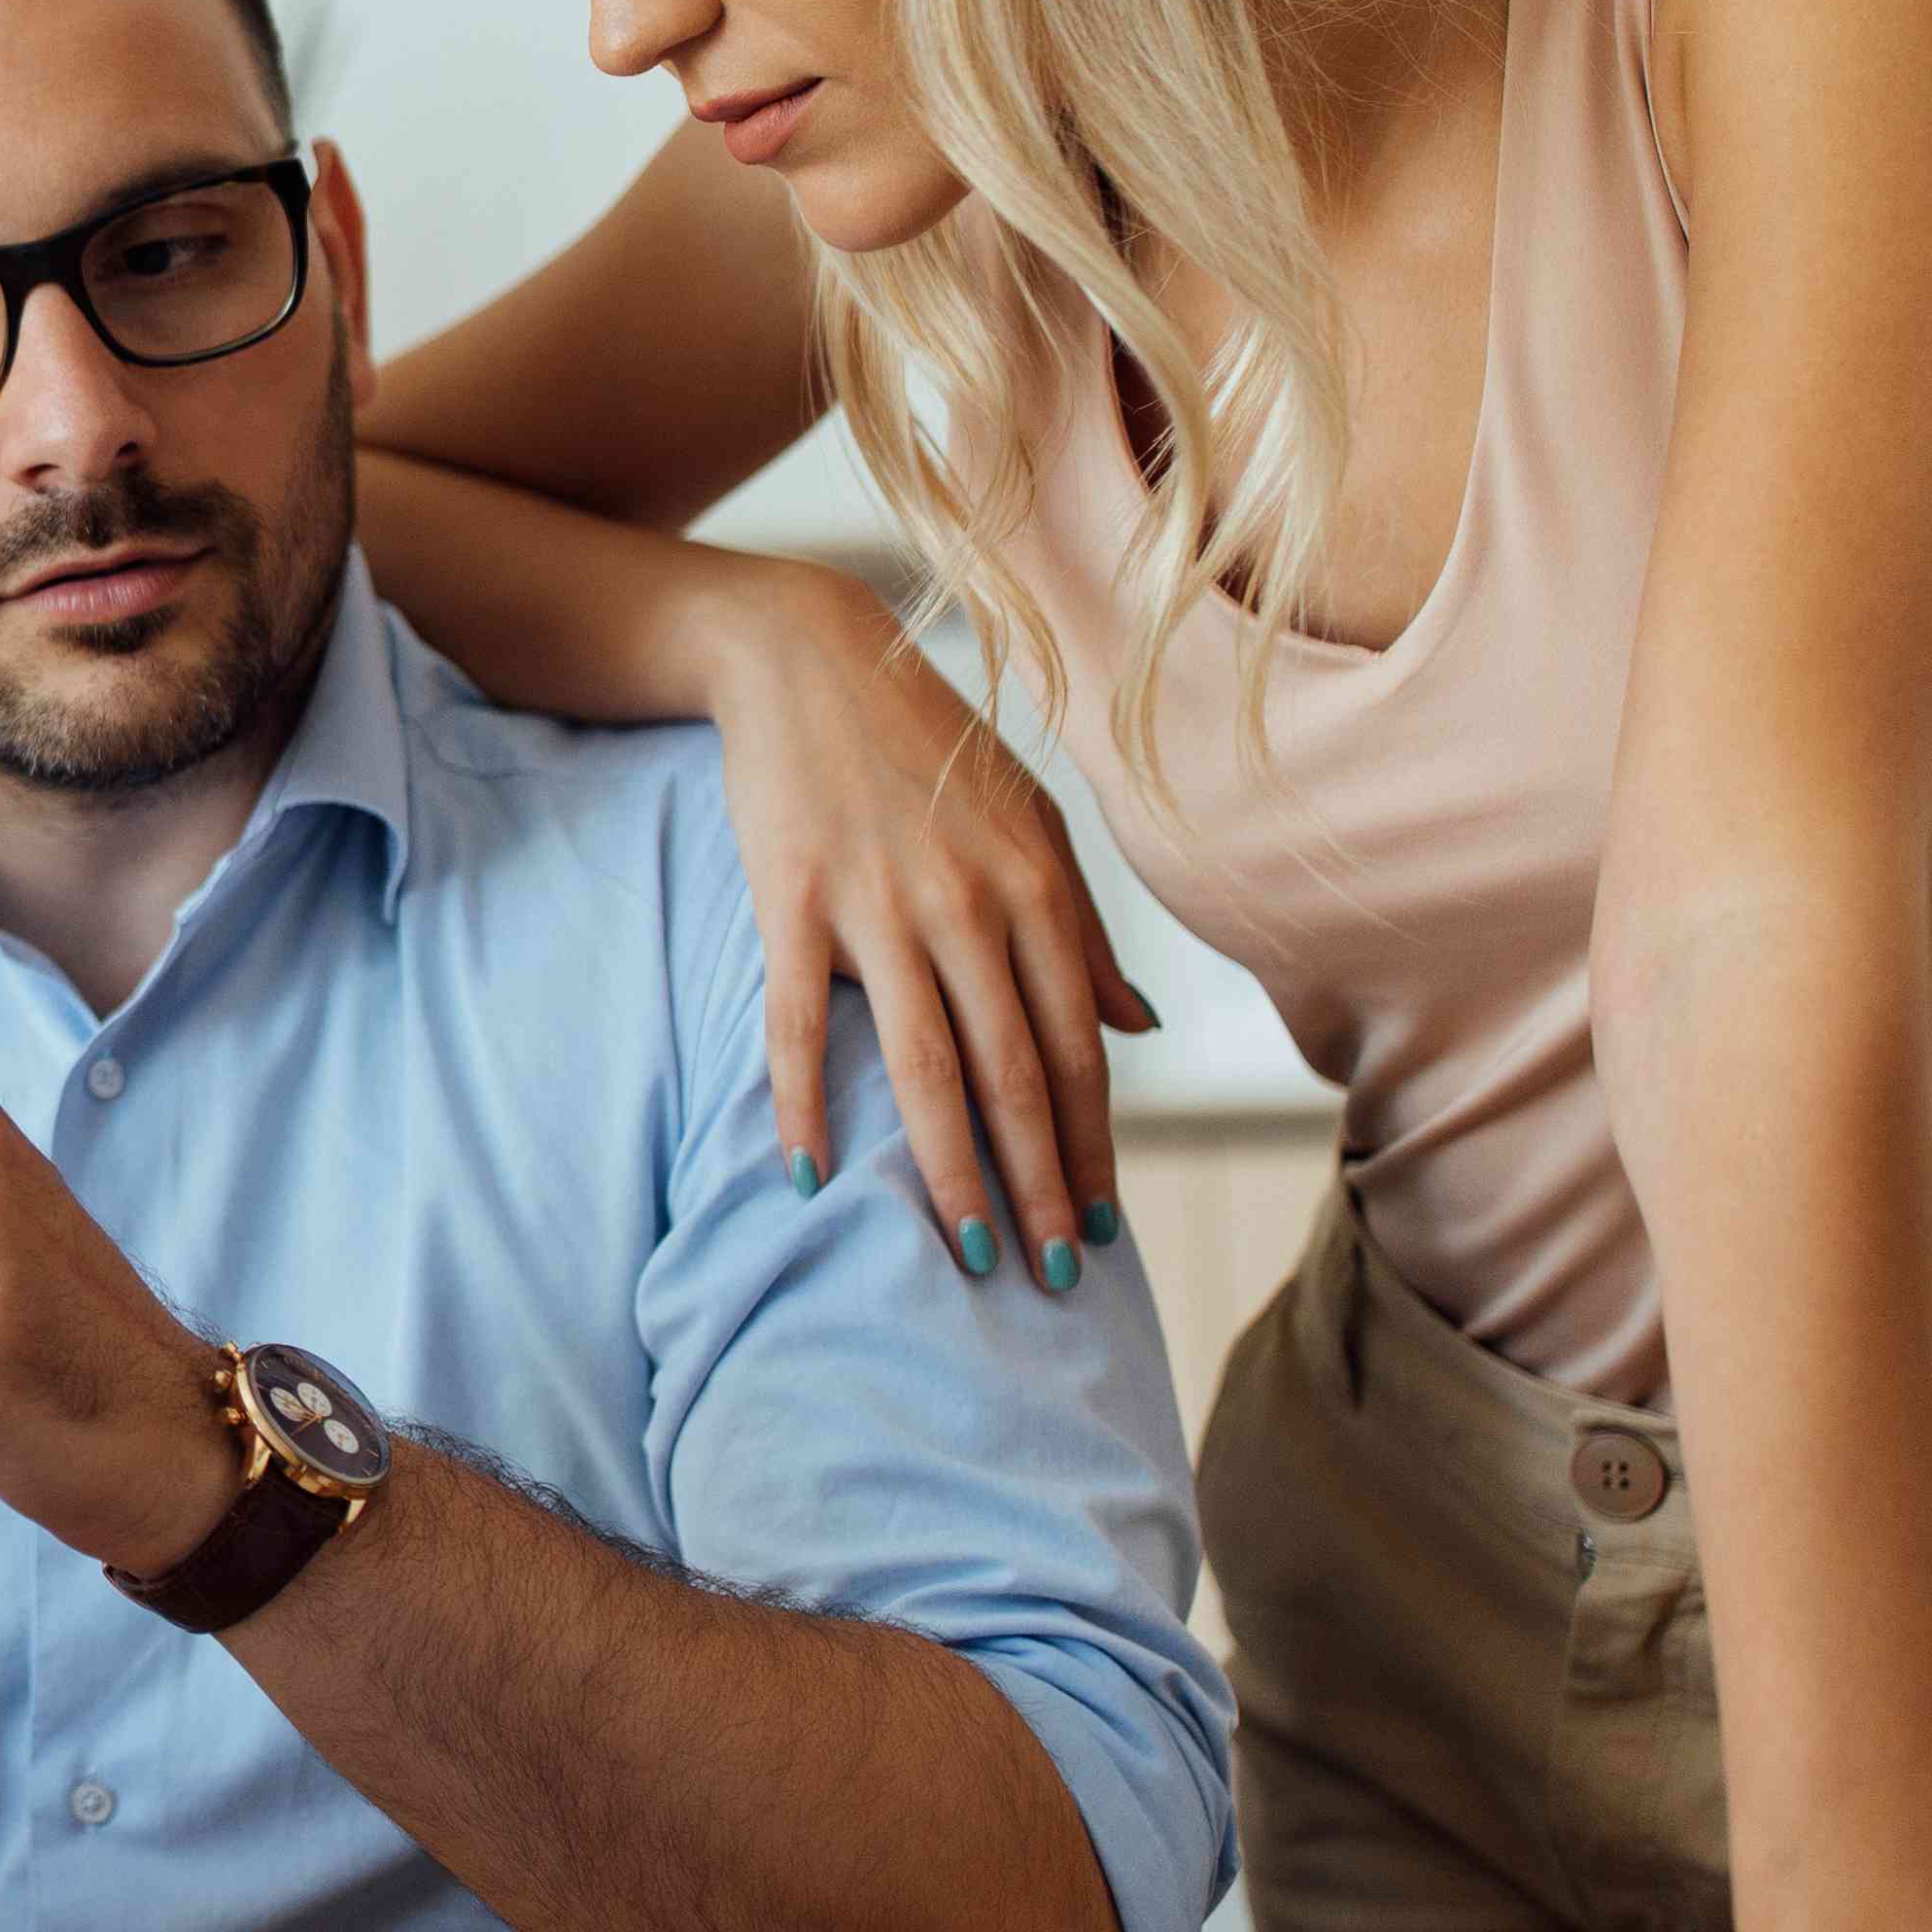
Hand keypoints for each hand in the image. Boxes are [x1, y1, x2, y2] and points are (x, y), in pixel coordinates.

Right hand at [686, 556, 1153, 1283]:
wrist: (807, 657)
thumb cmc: (926, 745)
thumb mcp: (1028, 822)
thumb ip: (1081, 931)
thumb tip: (1138, 1028)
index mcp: (1038, 887)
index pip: (1078, 1047)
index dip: (1094, 1145)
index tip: (1103, 1226)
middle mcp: (970, 904)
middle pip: (1015, 1073)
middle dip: (1041, 1184)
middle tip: (1053, 1275)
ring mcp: (880, 906)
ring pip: (927, 1066)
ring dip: (953, 1170)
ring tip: (972, 1251)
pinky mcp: (793, 903)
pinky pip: (800, 1025)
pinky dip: (805, 1104)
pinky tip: (810, 1177)